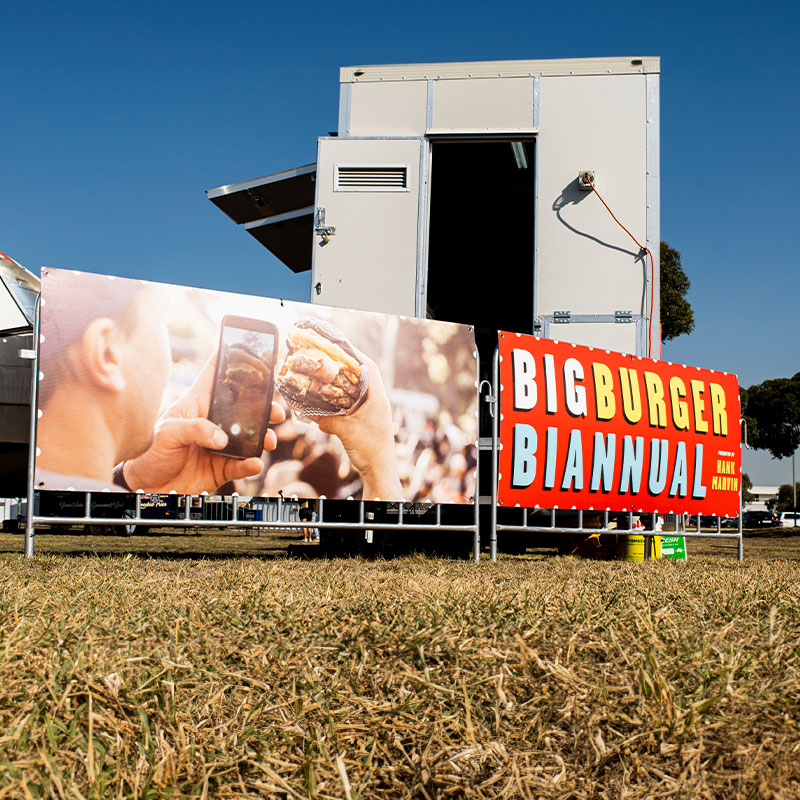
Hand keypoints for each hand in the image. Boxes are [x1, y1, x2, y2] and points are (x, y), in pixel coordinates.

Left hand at [122, 351, 284, 493]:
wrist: (145, 488)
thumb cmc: (148, 453)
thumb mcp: (166, 433)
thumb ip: (195, 429)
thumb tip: (222, 438)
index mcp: (196, 404)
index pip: (213, 376)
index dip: (227, 358)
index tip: (245, 345)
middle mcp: (212, 422)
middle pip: (244, 408)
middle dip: (263, 407)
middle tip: (275, 410)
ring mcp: (219, 445)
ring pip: (250, 437)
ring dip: (264, 437)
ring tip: (268, 439)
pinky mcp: (221, 467)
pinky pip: (242, 464)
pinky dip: (251, 464)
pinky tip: (255, 462)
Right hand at [308, 355, 401, 500]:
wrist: (380, 471)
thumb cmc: (370, 450)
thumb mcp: (346, 431)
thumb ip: (327, 419)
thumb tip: (307, 412)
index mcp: (377, 399)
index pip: (370, 369)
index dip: (356, 356)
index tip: (341, 348)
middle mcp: (377, 402)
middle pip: (363, 378)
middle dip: (346, 369)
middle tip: (329, 362)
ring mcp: (373, 412)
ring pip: (357, 392)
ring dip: (343, 386)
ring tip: (326, 379)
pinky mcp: (367, 422)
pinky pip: (353, 406)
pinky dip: (341, 402)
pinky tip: (327, 406)